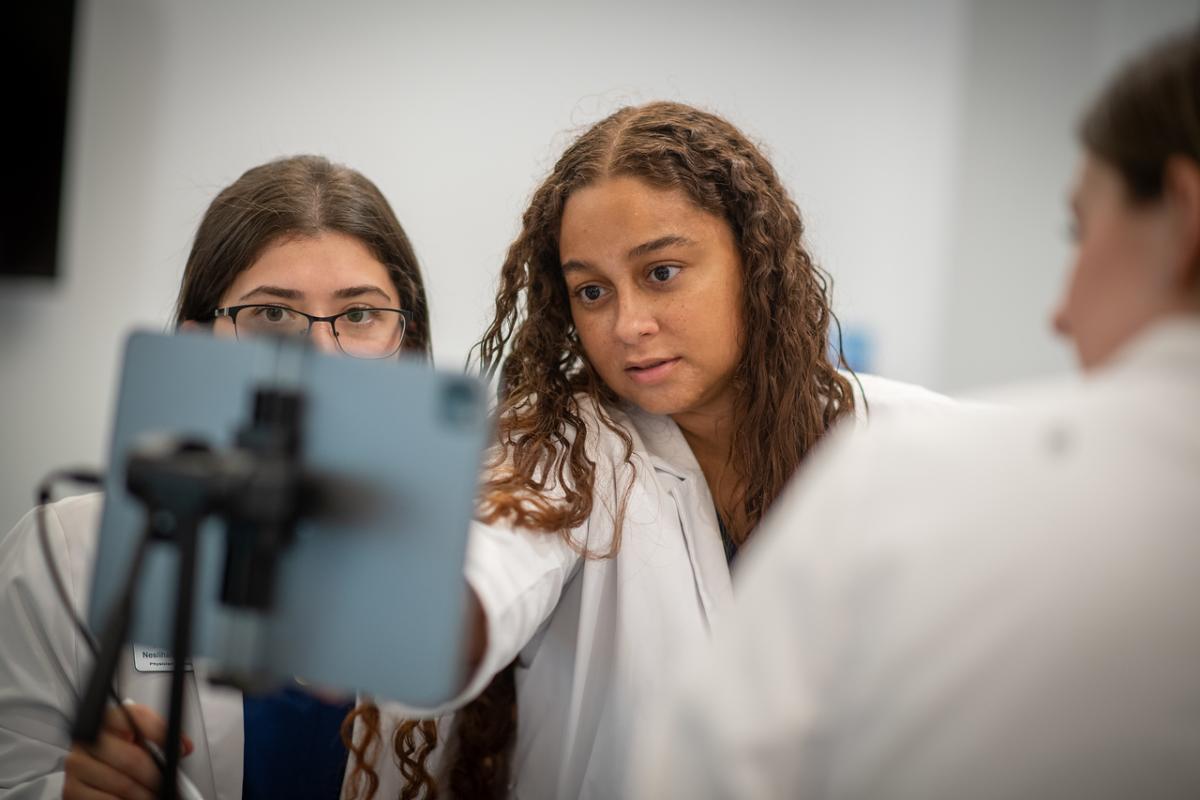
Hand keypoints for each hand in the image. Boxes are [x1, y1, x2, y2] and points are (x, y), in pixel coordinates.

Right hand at [63, 702, 193, 799]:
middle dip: (156, 776)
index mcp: (106, 718)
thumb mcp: (140, 738)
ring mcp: (77, 765)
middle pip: (133, 758)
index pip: (137, 717)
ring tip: (154, 796)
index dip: (161, 735)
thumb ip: (160, 735)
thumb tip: (184, 746)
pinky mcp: (71, 790)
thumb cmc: (121, 754)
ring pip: (123, 784)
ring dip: (145, 795)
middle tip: (169, 785)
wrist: (92, 774)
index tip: (180, 750)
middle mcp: (87, 738)